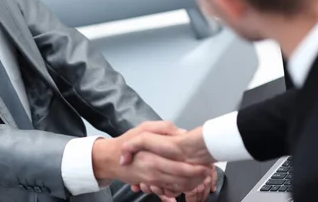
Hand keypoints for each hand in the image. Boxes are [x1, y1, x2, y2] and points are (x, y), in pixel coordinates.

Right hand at [92, 121, 210, 196]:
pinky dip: (180, 186)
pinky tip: (189, 179)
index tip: (207, 164)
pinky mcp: (151, 183)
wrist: (109, 159)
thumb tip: (181, 132)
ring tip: (202, 176)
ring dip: (191, 183)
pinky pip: (169, 188)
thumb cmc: (125, 143)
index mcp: (153, 158)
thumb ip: (163, 128)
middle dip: (197, 177)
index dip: (195, 169)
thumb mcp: (143, 128)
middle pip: (182, 180)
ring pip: (177, 186)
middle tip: (208, 171)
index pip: (180, 168)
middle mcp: (154, 171)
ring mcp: (152, 180)